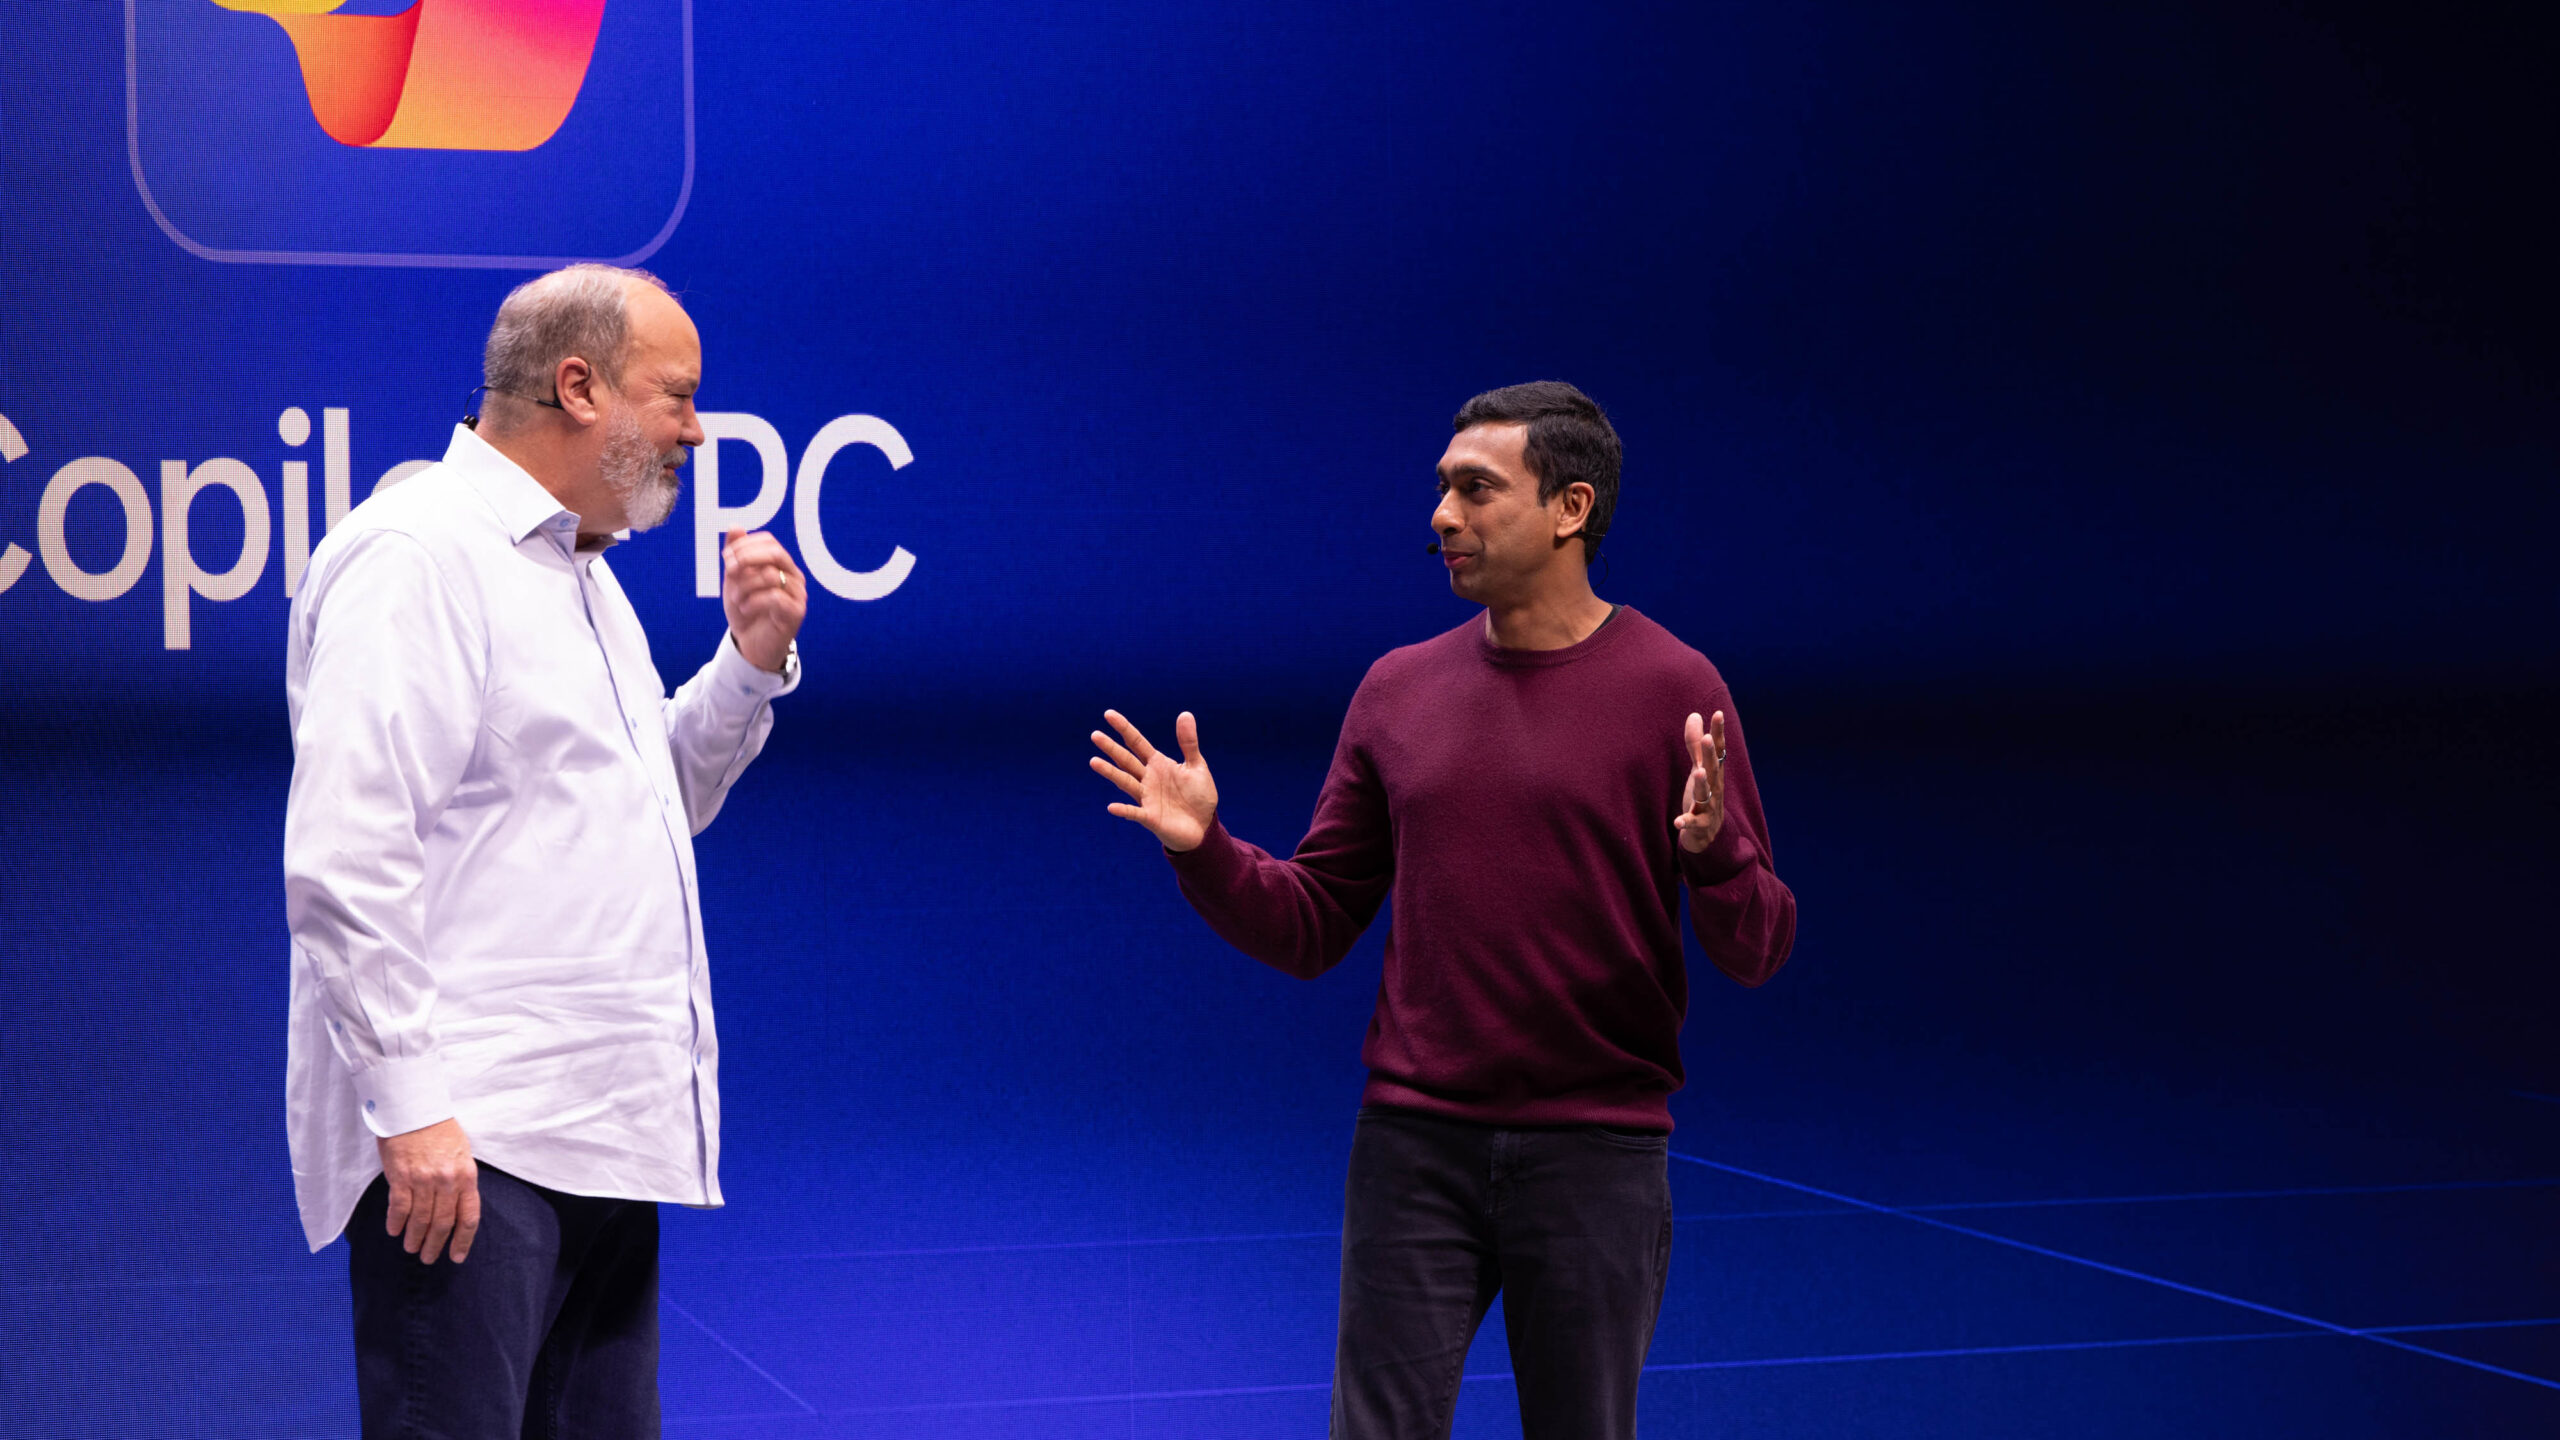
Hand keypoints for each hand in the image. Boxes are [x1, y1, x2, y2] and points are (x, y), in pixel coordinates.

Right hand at [377, 1117, 479, 1264]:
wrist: (415, 1109)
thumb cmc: (439, 1130)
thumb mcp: (461, 1154)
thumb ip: (460, 1181)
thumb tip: (456, 1209)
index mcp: (467, 1175)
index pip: (469, 1216)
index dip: (463, 1240)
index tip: (457, 1256)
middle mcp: (447, 1180)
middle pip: (443, 1223)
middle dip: (435, 1245)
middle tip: (428, 1257)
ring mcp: (424, 1179)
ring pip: (421, 1219)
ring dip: (415, 1237)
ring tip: (411, 1248)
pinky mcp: (401, 1176)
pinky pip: (399, 1207)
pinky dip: (396, 1222)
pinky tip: (394, 1230)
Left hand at [721, 528, 805, 672]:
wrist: (751, 646)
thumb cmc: (746, 611)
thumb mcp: (735, 581)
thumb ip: (736, 555)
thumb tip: (735, 525)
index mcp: (781, 566)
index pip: (769, 542)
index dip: (746, 545)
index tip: (726, 557)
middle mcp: (793, 577)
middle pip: (775, 553)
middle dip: (747, 558)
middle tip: (730, 570)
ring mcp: (797, 595)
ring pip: (769, 576)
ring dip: (744, 586)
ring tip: (736, 598)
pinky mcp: (796, 613)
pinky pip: (773, 597)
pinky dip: (752, 602)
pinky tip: (745, 609)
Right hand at [1089, 709, 1217, 851]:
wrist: (1203, 826)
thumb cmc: (1198, 796)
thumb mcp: (1197, 766)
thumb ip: (1189, 743)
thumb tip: (1185, 713)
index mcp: (1158, 764)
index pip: (1137, 742)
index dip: (1124, 728)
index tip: (1108, 714)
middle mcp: (1148, 778)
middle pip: (1126, 760)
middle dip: (1111, 748)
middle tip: (1095, 735)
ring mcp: (1147, 798)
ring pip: (1125, 782)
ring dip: (1110, 773)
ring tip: (1094, 761)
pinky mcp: (1150, 817)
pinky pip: (1135, 812)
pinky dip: (1124, 810)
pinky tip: (1112, 807)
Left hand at [1675, 710, 1727, 853]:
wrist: (1709, 833)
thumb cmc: (1704, 795)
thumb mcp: (1699, 768)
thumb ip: (1694, 744)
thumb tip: (1694, 714)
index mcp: (1714, 772)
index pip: (1718, 750)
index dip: (1718, 732)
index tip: (1718, 713)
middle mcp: (1715, 787)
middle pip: (1713, 769)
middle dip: (1710, 754)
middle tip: (1707, 738)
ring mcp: (1709, 806)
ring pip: (1706, 794)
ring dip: (1702, 783)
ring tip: (1698, 772)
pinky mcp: (1700, 825)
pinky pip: (1693, 823)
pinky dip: (1686, 822)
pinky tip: (1678, 821)